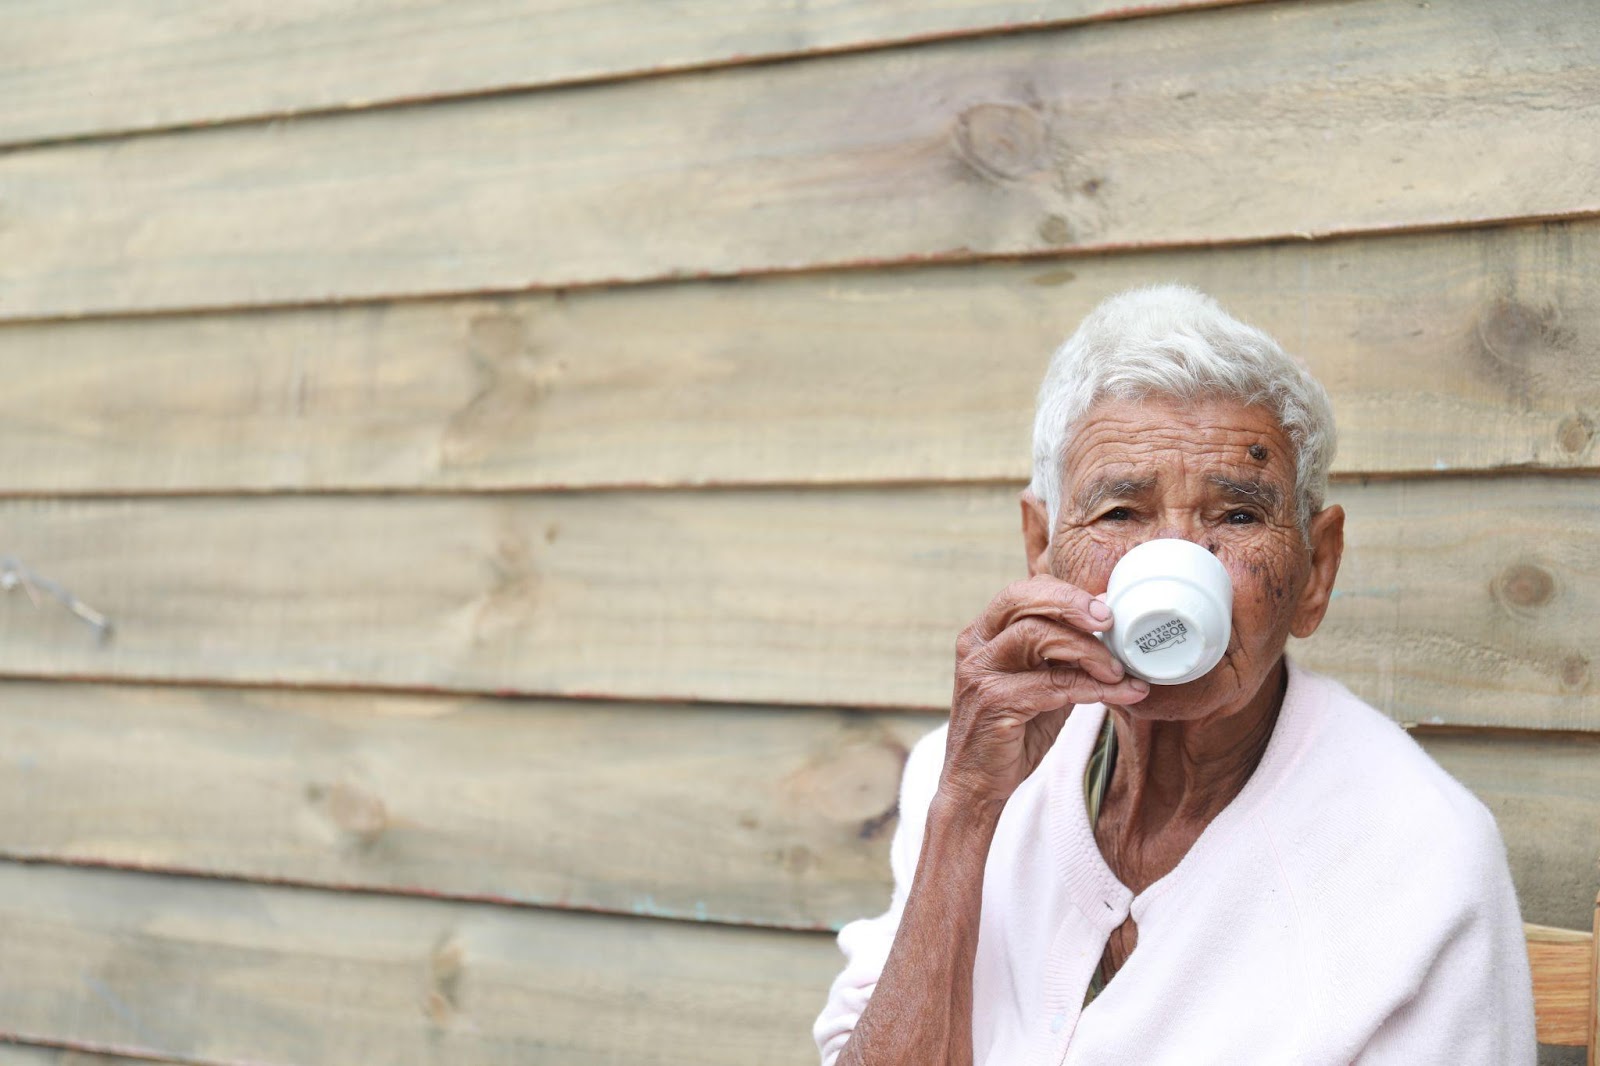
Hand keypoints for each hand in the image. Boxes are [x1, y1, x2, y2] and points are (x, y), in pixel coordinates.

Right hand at [939, 575, 1148, 811]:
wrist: (977, 785)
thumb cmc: (1013, 732)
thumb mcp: (1041, 683)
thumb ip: (1064, 656)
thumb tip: (1112, 630)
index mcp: (984, 634)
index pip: (1022, 592)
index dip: (1065, 593)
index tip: (1106, 606)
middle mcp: (976, 646)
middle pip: (1022, 601)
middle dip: (1072, 604)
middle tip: (1110, 621)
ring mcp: (981, 673)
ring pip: (1036, 636)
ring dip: (1088, 650)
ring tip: (1118, 670)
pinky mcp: (994, 702)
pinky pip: (1052, 684)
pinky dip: (1093, 688)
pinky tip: (1121, 694)